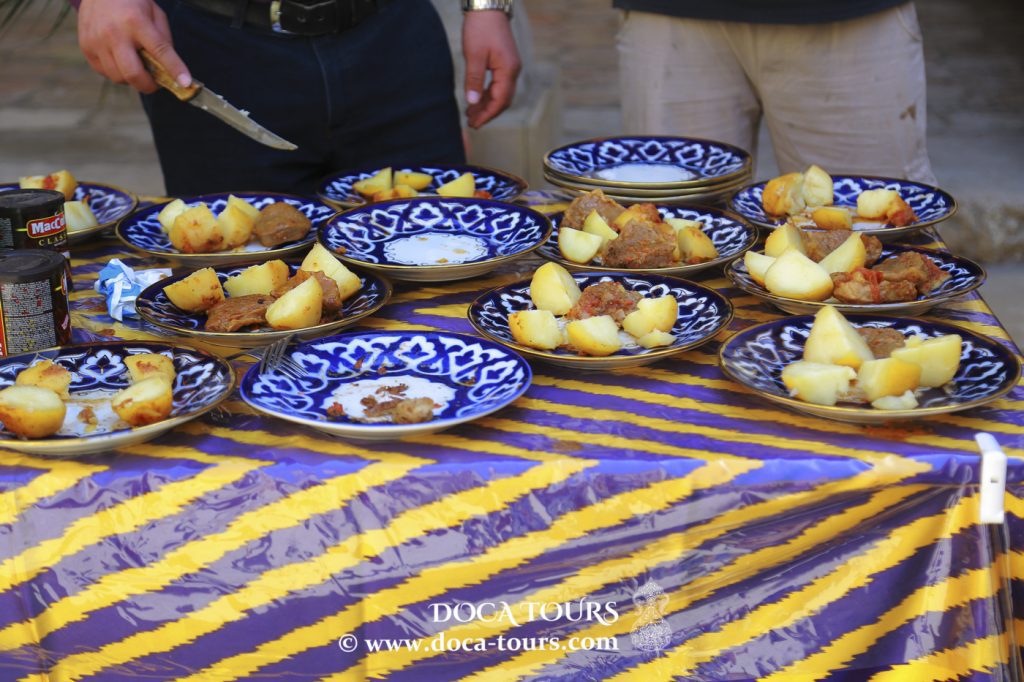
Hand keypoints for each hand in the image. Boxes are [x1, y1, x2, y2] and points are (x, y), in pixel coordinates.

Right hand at [78, 0, 190, 92]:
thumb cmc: (131, 2)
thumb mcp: (154, 13)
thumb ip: (163, 40)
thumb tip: (170, 69)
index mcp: (136, 22)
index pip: (160, 51)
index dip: (174, 69)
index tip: (185, 83)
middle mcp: (114, 33)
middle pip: (133, 74)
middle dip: (149, 86)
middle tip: (156, 83)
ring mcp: (96, 41)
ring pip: (118, 77)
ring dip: (132, 79)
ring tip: (137, 66)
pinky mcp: (86, 47)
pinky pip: (105, 72)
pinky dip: (117, 72)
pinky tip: (121, 59)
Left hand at [462, 10, 520, 128]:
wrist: (488, 6)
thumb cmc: (481, 27)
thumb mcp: (474, 55)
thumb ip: (474, 80)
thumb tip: (473, 102)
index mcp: (508, 70)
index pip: (500, 101)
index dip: (487, 115)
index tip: (474, 124)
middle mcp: (513, 70)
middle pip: (503, 100)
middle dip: (487, 113)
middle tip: (471, 122)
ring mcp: (510, 67)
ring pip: (501, 94)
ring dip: (487, 105)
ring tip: (471, 114)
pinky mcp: (505, 63)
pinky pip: (499, 85)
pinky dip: (489, 94)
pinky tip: (477, 99)